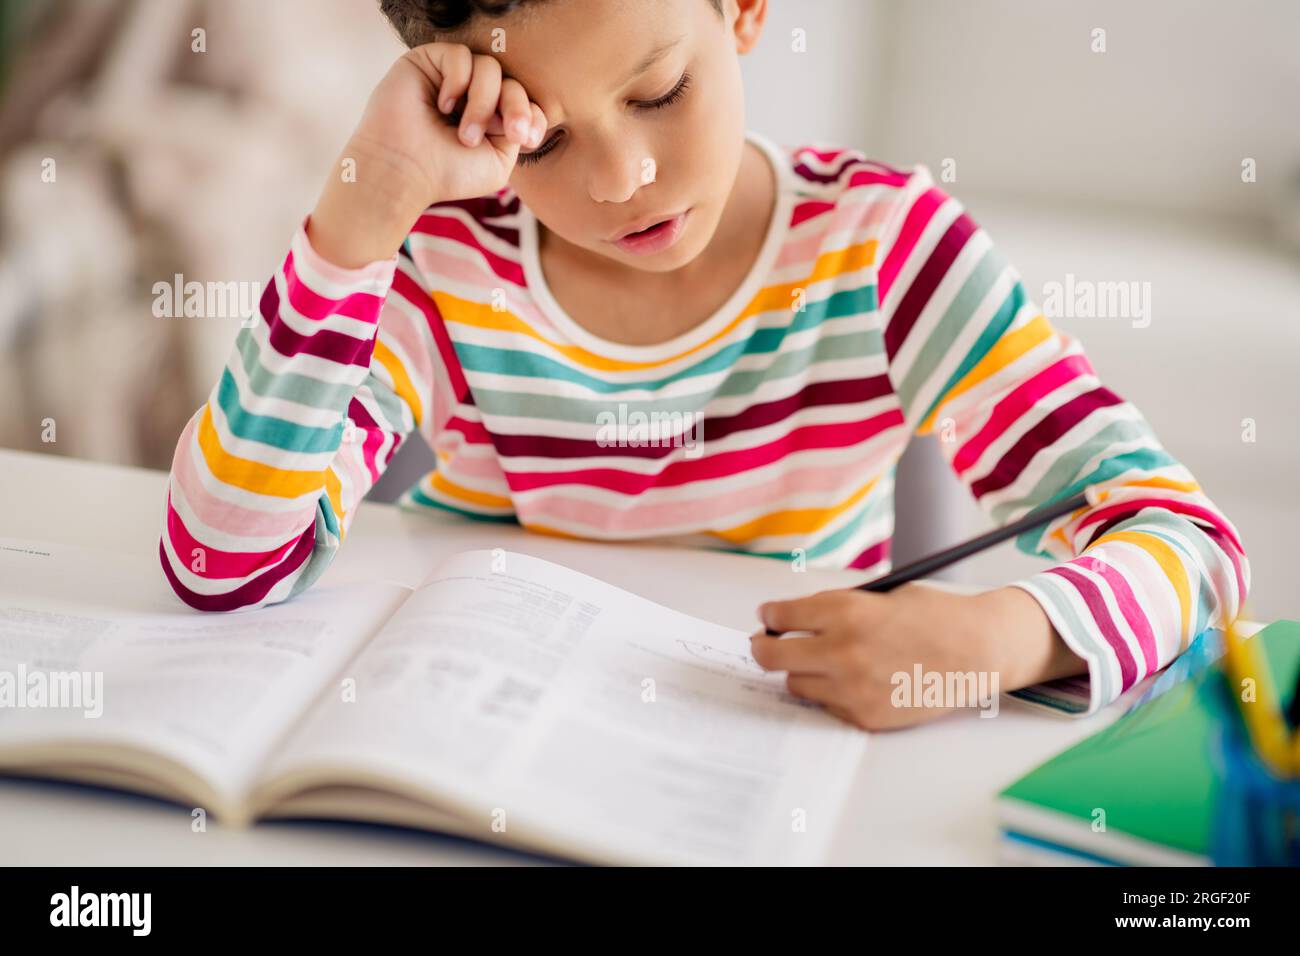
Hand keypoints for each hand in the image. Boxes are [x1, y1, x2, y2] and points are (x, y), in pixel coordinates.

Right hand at [308, 42, 546, 267]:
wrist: (405, 172)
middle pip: (512, 81)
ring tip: (466, 133)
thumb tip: (526, 109)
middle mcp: (470, 95)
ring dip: (485, 102)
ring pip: (489, 67)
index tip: (526, 139)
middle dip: (517, 107)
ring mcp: (449, 77)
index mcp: (489, 118)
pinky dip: (459, 82)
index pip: (525, 100)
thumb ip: (519, 132)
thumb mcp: (499, 162)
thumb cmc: (448, 174)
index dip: (533, 114)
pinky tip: (443, 106)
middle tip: (510, 133)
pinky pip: (461, 55)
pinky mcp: (427, 61)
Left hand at [749, 583, 1085, 729]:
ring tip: (820, 663)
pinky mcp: (864, 714)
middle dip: (764, 647)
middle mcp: (841, 649)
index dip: (770, 615)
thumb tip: (795, 619)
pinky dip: (831, 693)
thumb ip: (836, 607)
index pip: (779, 615)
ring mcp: (851, 686)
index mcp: (844, 610)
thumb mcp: (879, 596)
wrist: (976, 651)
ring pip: (795, 684)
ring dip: (800, 672)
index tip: (768, 617)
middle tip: (766, 644)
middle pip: (771, 656)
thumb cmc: (933, 617)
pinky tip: (851, 680)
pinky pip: (826, 705)